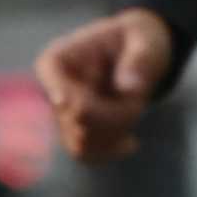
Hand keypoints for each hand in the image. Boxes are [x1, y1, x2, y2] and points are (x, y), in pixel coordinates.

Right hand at [34, 8, 175, 164]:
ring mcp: (61, 115)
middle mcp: (53, 88)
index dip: (66, 94)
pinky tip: (131, 143)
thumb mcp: (146, 41)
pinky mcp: (74, 135)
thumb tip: (130, 89)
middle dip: (114, 115)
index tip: (83, 105)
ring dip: (115, 133)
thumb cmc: (139, 41)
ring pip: (82, 143)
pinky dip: (111, 151)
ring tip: (135, 111)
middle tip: (139, 100)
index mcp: (60, 58)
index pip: (49, 76)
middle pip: (77, 117)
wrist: (139, 56)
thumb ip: (140, 60)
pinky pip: (86, 155)